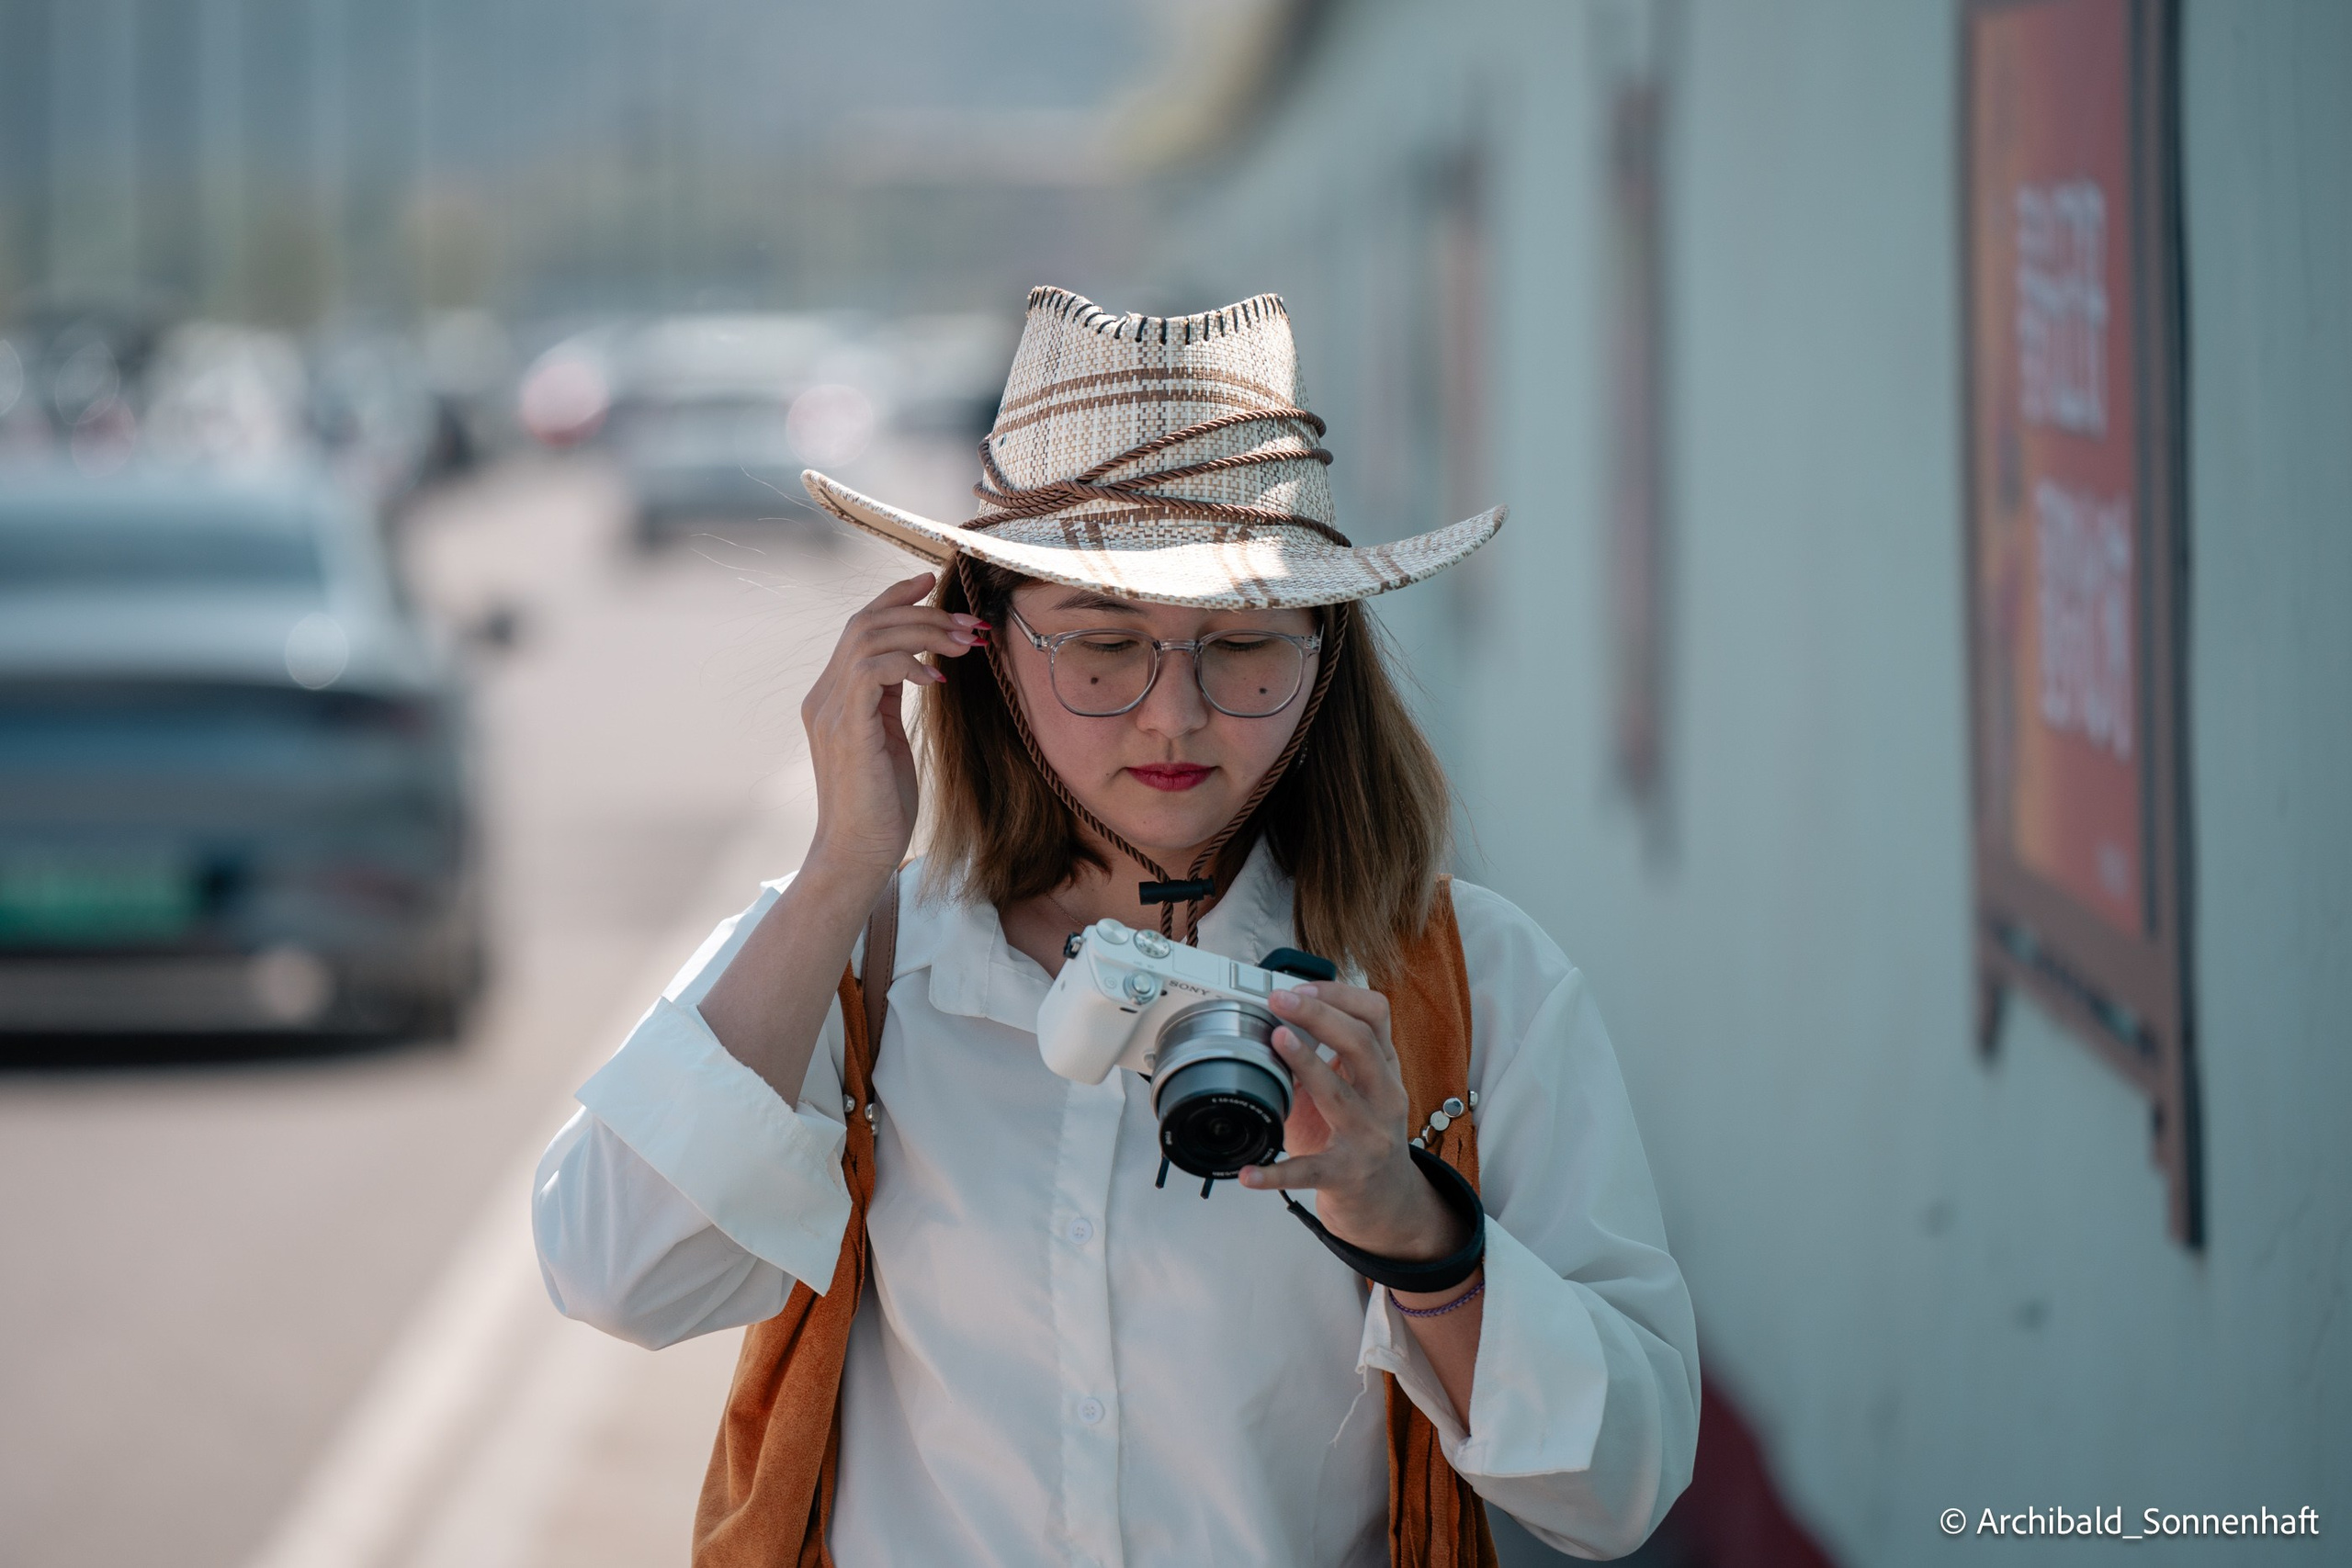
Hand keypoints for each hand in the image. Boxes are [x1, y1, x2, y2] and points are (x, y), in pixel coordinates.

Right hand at [799, 572, 984, 886]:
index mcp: (833, 697)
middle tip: (970, 624)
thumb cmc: (880, 806)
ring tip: (966, 644)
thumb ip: (890, 702)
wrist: (856, 855)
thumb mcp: (888, 742)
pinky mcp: (846, 730)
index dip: (893, 598)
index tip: (930, 580)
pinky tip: (937, 679)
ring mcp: (830, 712)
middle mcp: (824, 697)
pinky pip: (872, 671)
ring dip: (923, 633)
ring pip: (869, 638)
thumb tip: (920, 668)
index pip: (859, 628)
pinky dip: (907, 664)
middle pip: (865, 623)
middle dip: (922, 613)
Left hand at [1238, 981, 1469, 1261]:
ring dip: (1307, 1064)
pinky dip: (1276, 1173)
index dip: (1339, 995)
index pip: (1375, 1015)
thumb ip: (1325, 1059)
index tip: (1301, 987)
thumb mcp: (1353, 1089)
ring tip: (1276, 1042)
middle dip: (1319, 1015)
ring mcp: (1368, 1137)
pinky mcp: (1347, 1175)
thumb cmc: (1360, 1136)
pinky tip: (1250, 1174)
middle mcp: (1384, 1097)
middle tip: (1279, 1000)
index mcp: (1383, 1069)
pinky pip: (1309, 1172)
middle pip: (1361, 1043)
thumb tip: (1273, 1023)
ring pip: (1340, 1095)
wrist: (1387, 1200)